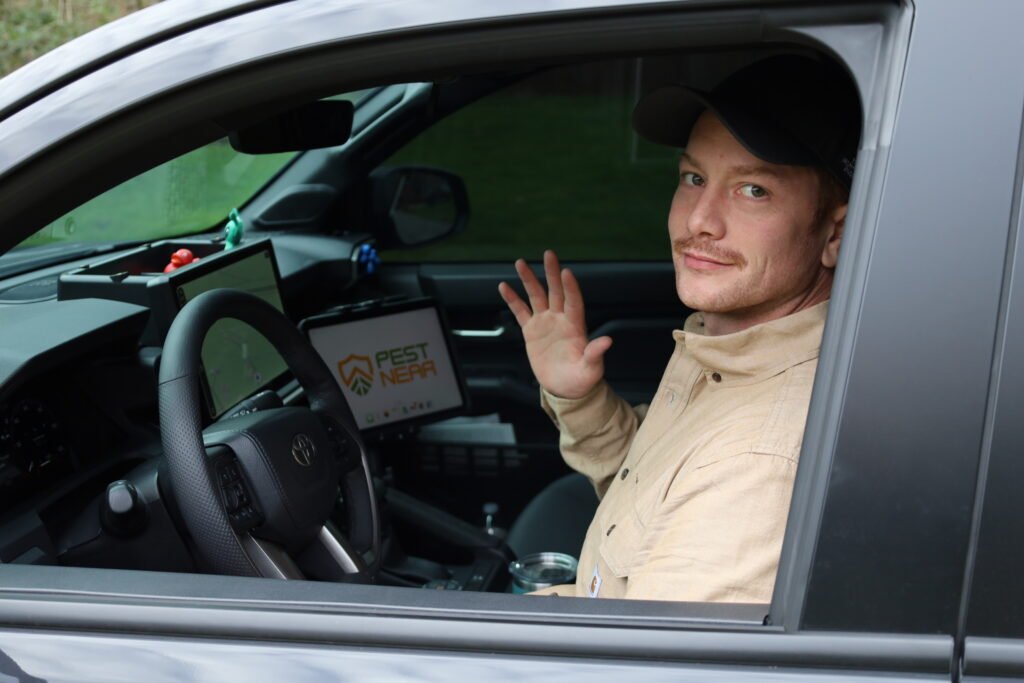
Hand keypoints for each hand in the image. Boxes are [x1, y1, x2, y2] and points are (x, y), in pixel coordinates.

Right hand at [498, 250, 611, 398]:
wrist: (565, 388)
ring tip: (520, 263)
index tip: (566, 272)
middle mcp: (561, 319)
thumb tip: (607, 341)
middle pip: (556, 291)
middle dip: (552, 273)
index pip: (574, 302)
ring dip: (529, 279)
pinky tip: (504, 286)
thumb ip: (595, 354)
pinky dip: (512, 299)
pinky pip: (520, 311)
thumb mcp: (591, 369)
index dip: (570, 287)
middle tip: (549, 254)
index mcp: (576, 326)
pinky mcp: (532, 330)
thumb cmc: (581, 380)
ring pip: (536, 296)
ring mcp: (546, 323)